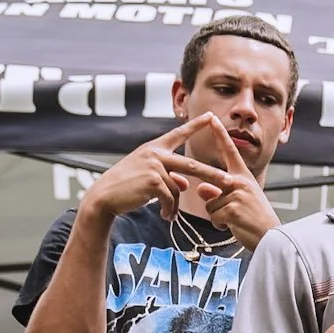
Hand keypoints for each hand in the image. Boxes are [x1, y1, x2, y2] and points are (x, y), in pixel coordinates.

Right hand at [79, 114, 232, 222]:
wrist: (104, 197)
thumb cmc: (126, 186)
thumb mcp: (148, 176)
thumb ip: (168, 176)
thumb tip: (184, 184)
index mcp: (154, 148)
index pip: (178, 134)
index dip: (196, 125)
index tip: (211, 116)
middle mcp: (155, 153)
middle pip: (192, 165)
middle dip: (212, 175)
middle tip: (229, 182)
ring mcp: (154, 166)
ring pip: (178, 188)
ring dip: (174, 205)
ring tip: (168, 213)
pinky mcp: (152, 180)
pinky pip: (171, 198)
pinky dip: (169, 210)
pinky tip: (164, 215)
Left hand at [189, 125, 280, 249]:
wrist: (272, 237)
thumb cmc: (255, 220)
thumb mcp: (239, 202)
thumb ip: (219, 193)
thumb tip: (202, 189)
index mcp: (243, 176)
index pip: (230, 151)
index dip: (220, 134)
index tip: (211, 118)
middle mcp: (240, 181)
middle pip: (208, 176)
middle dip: (197, 179)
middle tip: (187, 178)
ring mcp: (237, 194)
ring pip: (210, 203)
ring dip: (218, 216)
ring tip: (235, 221)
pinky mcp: (233, 209)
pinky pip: (213, 215)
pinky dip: (220, 225)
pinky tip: (234, 227)